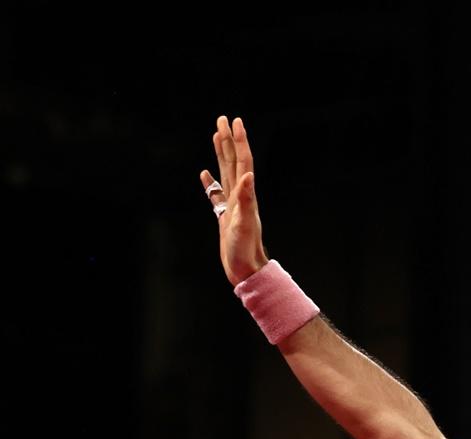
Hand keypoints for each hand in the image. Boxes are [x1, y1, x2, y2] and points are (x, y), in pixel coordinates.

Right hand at [200, 116, 268, 285]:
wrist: (246, 270)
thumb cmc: (245, 250)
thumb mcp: (245, 224)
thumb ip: (247, 200)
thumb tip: (249, 176)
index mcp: (245, 195)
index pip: (243, 161)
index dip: (239, 141)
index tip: (235, 121)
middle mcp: (240, 196)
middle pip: (234, 161)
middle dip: (229, 139)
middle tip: (223, 119)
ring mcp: (232, 205)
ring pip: (225, 173)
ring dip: (221, 154)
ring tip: (216, 136)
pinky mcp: (225, 216)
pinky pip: (215, 194)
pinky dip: (210, 182)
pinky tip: (204, 173)